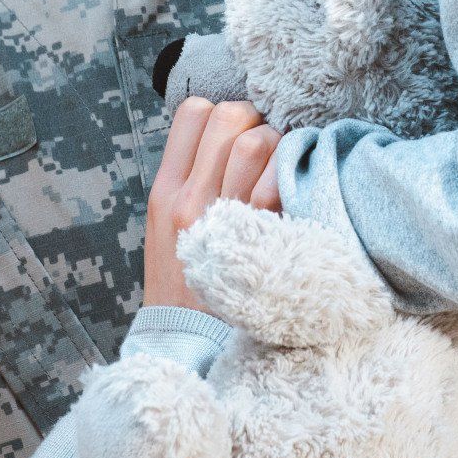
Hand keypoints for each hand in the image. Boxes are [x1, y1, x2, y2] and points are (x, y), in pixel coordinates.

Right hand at [144, 98, 281, 308]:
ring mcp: (222, 218)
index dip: (222, 113)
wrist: (186, 345)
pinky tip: (292, 197)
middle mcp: (188, 199)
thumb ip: (191, 184)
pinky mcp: (257, 240)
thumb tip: (233, 137)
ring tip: (281, 172)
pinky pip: (277, 184)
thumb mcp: (168, 230)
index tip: (237, 135)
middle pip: (229, 117)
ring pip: (257, 142)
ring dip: (279, 147)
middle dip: (256, 121)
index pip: (193, 112)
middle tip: (266, 151)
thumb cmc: (186, 283)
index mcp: (165, 191)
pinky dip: (291, 181)